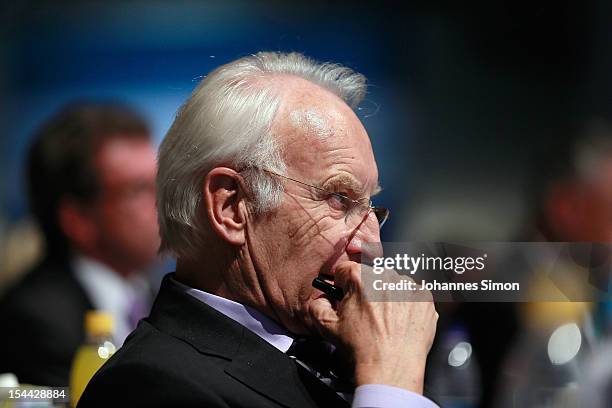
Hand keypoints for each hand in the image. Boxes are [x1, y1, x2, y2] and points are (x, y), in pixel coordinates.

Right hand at [308, 261, 437, 393]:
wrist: (391, 369)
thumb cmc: (364, 350)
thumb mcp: (327, 327)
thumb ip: (317, 306)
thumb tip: (321, 298)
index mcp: (360, 278)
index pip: (345, 269)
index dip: (342, 285)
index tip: (346, 296)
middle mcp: (385, 277)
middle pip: (370, 275)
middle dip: (366, 291)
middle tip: (365, 314)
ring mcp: (408, 286)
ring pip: (392, 283)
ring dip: (387, 296)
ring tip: (384, 321)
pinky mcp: (425, 298)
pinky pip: (412, 295)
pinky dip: (406, 305)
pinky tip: (399, 322)